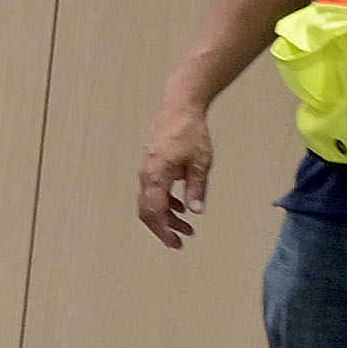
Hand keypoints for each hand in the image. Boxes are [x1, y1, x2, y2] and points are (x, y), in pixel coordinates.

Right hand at [135, 93, 215, 249]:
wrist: (179, 105)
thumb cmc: (189, 130)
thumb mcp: (200, 162)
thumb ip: (196, 188)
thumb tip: (196, 211)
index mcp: (156, 175)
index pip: (154, 211)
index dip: (163, 230)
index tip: (175, 242)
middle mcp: (146, 174)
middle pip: (147, 210)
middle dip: (163, 228)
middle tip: (179, 241)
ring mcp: (147, 168)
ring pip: (150, 201)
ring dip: (166, 216)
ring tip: (186, 226)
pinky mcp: (151, 163)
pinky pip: (153, 189)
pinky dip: (165, 201)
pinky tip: (181, 205)